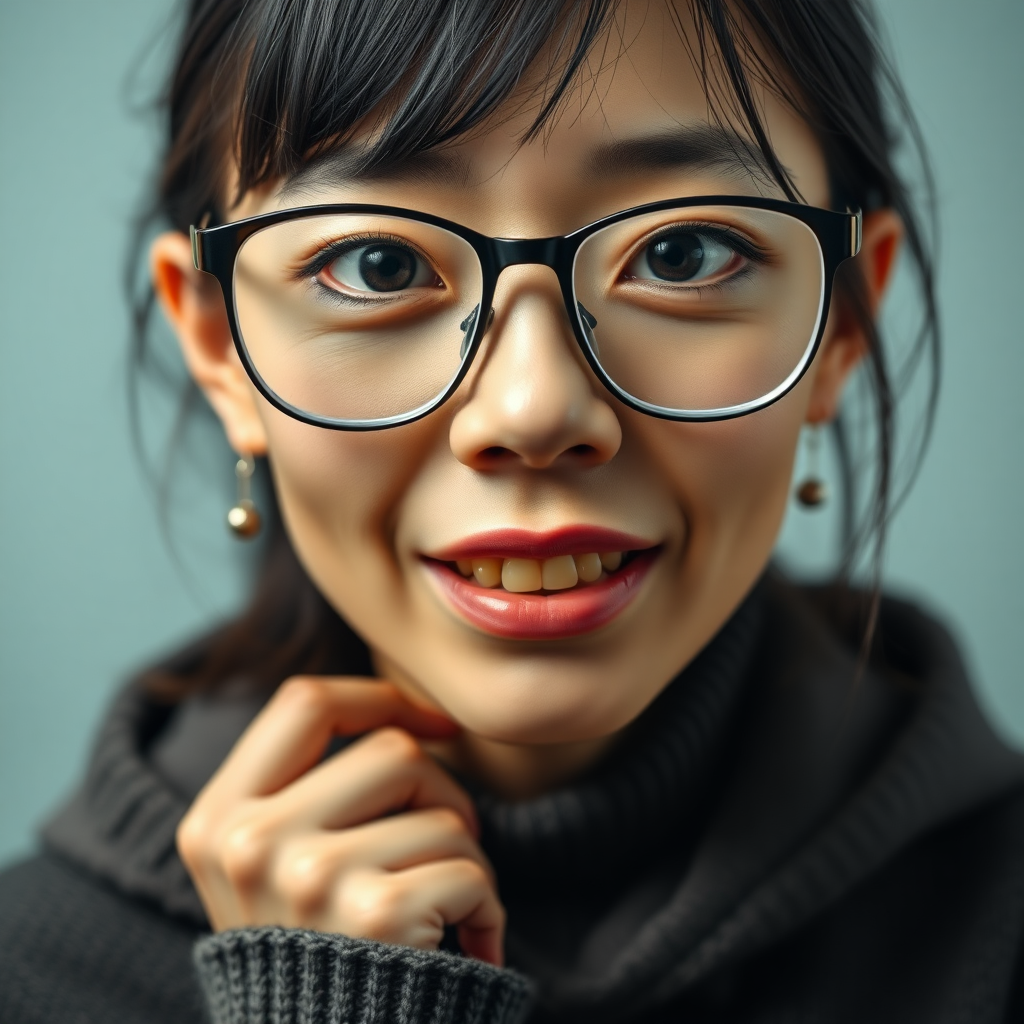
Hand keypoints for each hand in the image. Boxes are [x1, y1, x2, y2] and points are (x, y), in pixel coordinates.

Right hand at [176, 677, 505, 964]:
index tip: (434, 725)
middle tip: (441, 847)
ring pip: (443, 812)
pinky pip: (470, 870)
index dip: (381, 698)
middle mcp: (251, 843)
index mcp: (218, 818)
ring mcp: (309, 878)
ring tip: (439, 906)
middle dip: (440, 793)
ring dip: (465, 857)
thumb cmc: (312, 954)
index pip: (305, 702)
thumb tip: (413, 718)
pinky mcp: (374, 917)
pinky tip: (467, 942)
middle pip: (393, 750)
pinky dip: (487, 906)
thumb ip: (303, 791)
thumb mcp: (265, 868)